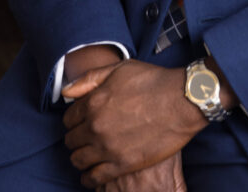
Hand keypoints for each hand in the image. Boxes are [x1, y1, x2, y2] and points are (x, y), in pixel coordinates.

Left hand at [63, 59, 204, 186]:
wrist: (180, 101)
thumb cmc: (152, 81)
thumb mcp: (119, 69)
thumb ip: (90, 79)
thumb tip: (67, 90)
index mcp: (93, 103)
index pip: (68, 119)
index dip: (73, 120)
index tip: (80, 121)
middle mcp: (96, 127)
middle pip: (71, 140)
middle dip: (75, 138)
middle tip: (84, 138)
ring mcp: (108, 148)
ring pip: (79, 160)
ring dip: (80, 157)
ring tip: (87, 155)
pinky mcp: (122, 164)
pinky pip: (94, 178)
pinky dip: (89, 177)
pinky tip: (92, 174)